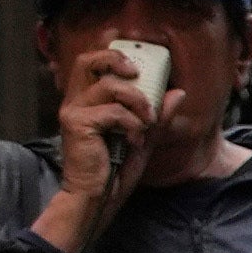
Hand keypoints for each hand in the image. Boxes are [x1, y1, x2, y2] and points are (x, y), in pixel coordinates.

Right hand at [39, 46, 162, 247]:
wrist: (97, 199)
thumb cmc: (114, 171)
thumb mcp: (143, 138)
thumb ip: (157, 116)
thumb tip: (178, 93)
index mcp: (86, 102)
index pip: (90, 63)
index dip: (111, 54)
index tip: (134, 61)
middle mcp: (75, 102)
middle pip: (88, 60)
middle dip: (116, 60)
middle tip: (137, 73)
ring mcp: (73, 111)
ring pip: (109, 86)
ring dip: (137, 101)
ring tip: (146, 122)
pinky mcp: (77, 124)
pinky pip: (113, 111)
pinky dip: (131, 123)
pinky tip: (134, 140)